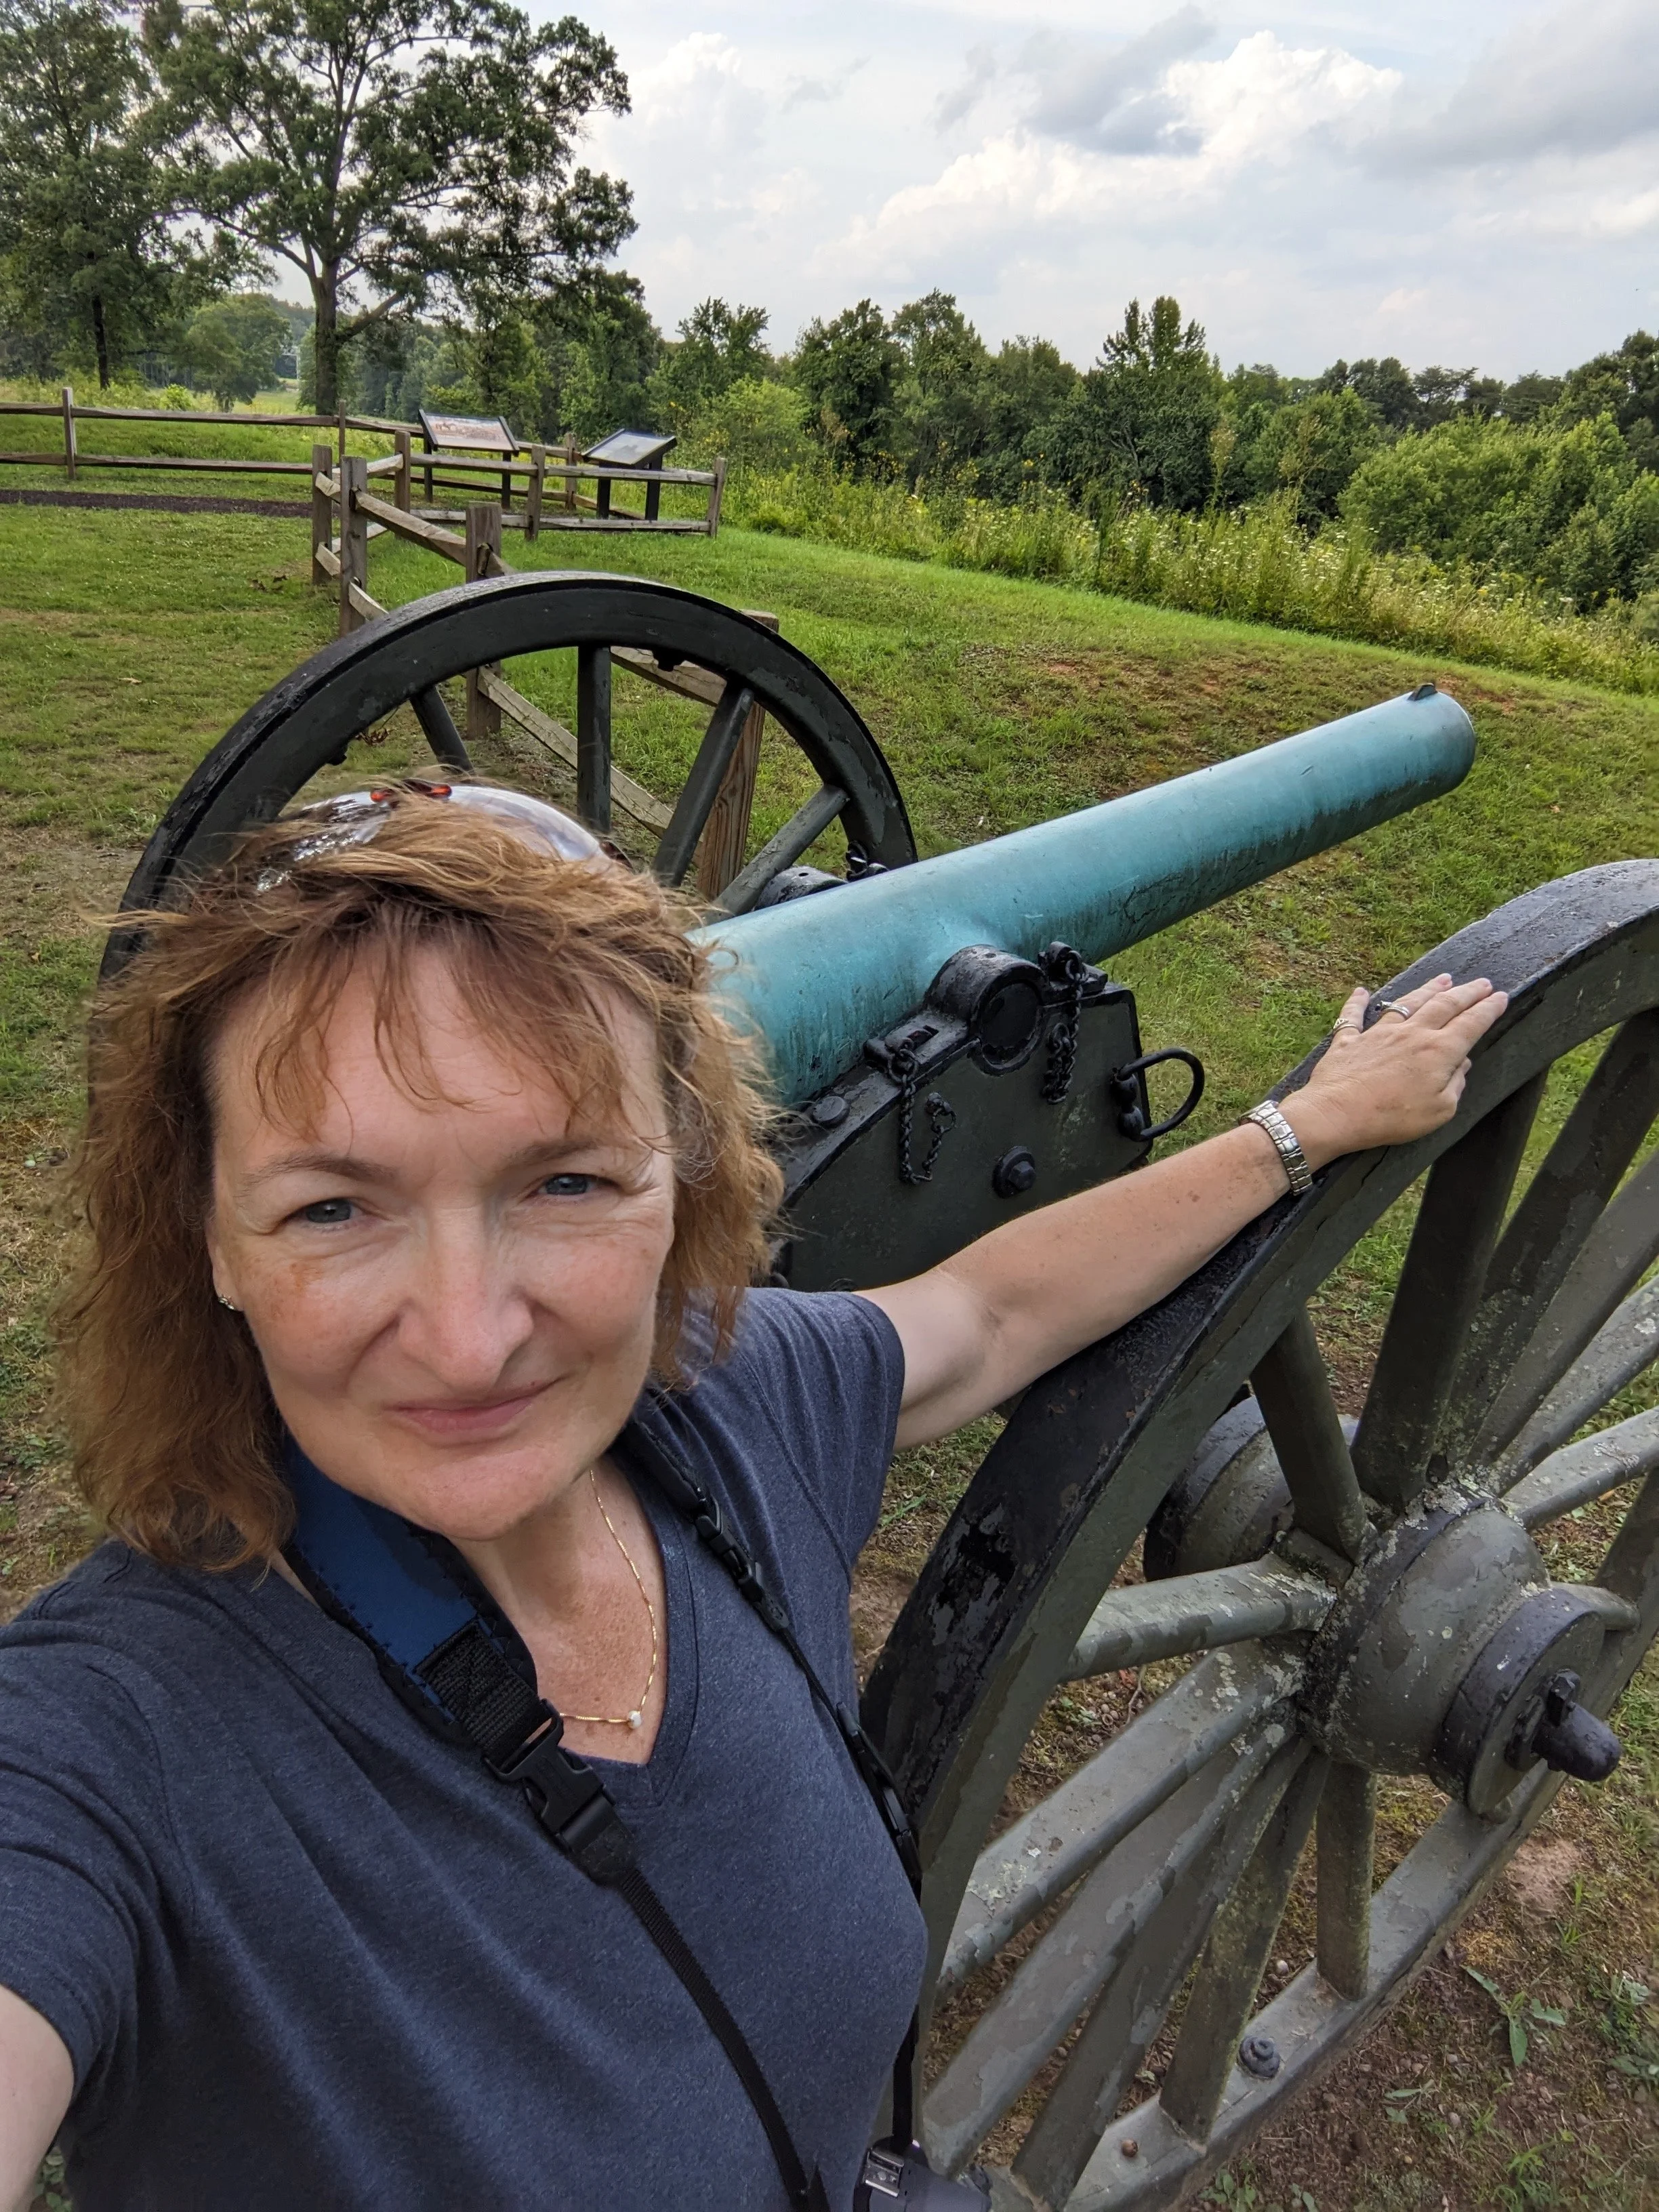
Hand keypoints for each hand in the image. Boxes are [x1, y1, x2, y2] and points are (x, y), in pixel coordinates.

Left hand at [1281, 973, 1507, 1169]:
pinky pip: (1353, 1017)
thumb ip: (1456, 1084)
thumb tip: (1463, 1064)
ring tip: (1444, 979)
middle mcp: (1411, 1034)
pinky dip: (1357, 1002)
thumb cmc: (1392, 1118)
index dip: (1488, 1009)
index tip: (1501, 997)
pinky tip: (1360, 991)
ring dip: (1428, 989)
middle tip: (1483, 982)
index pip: (1471, 1024)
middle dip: (1467, 992)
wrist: (1337, 1114)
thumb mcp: (1440, 1111)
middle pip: (1445, 1005)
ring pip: (1407, 1003)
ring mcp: (1378, 1034)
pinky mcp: (1349, 1041)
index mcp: (1438, 1052)